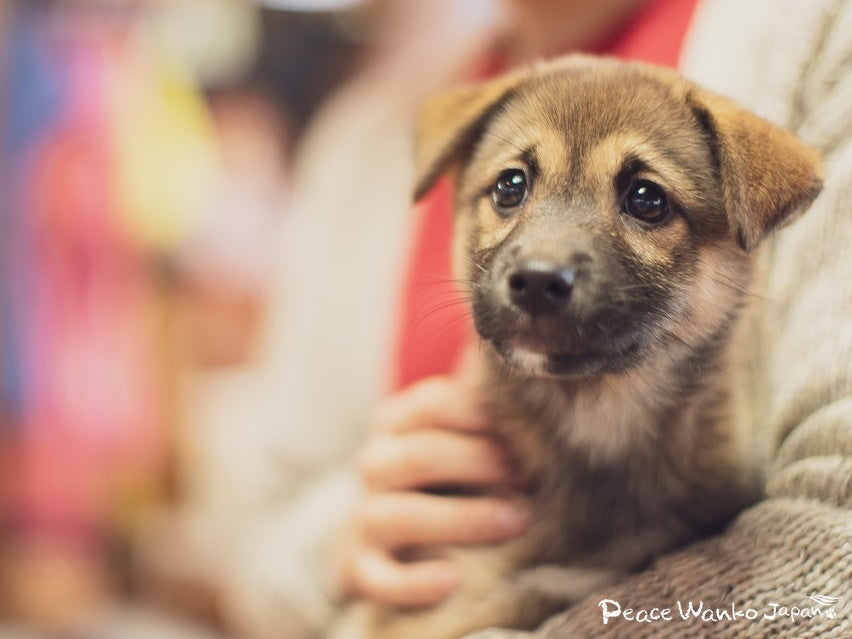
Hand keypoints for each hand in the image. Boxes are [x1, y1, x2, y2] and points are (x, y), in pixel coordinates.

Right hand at [340, 349, 529, 607]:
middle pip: (418, 456)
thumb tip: (527, 350)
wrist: (381, 537)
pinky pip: (380, 577)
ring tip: (516, 521)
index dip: (481, 414)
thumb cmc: (439, 476)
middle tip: (531, 477)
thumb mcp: (453, 434)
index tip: (529, 429)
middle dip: (479, 464)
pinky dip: (414, 581)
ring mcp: (364, 518)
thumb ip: (481, 403)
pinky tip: (453, 580)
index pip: (432, 404)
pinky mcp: (361, 567)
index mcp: (396, 424)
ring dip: (460, 518)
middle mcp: (375, 465)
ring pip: (397, 514)